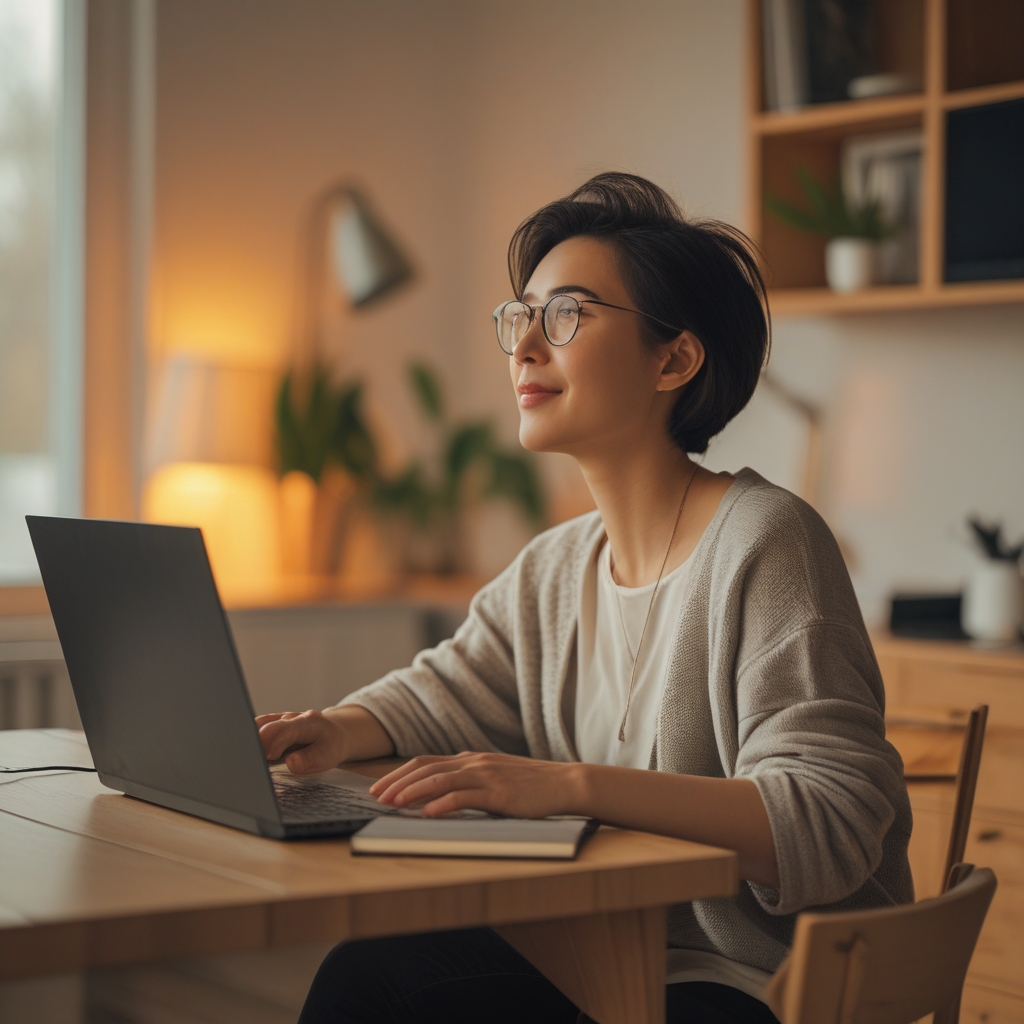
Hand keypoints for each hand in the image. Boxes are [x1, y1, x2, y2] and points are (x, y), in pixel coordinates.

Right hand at [256, 710, 346, 773]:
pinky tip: (249, 751)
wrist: (334, 734)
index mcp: (308, 723)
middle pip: (269, 726)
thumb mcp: (327, 757)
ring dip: (254, 742)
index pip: (287, 730)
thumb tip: (291, 762)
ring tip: (249, 758)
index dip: (275, 743)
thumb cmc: (329, 747)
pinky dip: (253, 739)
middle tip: (252, 761)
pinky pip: (259, 728)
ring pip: (261, 726)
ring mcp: (282, 719)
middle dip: (258, 743)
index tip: (269, 757)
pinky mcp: (274, 723)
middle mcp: (293, 717)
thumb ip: (309, 759)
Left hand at [368, 751, 583, 817]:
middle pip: (426, 767)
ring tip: (393, 803)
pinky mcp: (499, 793)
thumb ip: (469, 782)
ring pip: (440, 779)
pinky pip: (464, 796)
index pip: (426, 762)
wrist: (564, 783)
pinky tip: (427, 813)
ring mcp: (486, 776)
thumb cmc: (530, 786)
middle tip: (377, 797)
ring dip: (413, 791)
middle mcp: (474, 762)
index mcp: (471, 759)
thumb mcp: (494, 778)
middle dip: (397, 782)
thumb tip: (437, 796)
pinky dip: (442, 803)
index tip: (380, 787)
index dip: (400, 774)